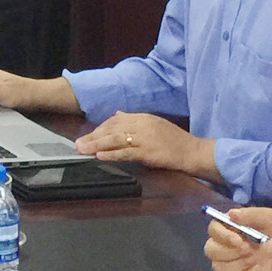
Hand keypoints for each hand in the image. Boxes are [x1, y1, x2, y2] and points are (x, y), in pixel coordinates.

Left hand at [75, 112, 208, 177]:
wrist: (193, 152)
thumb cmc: (176, 141)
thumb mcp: (155, 124)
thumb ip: (135, 121)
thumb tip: (117, 114)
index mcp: (143, 117)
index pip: (116, 120)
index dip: (100, 128)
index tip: (89, 135)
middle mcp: (142, 125)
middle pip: (112, 129)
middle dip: (93, 136)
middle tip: (78, 144)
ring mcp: (145, 138)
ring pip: (115, 140)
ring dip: (97, 145)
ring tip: (83, 150)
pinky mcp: (148, 152)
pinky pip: (126, 153)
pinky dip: (111, 154)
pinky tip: (100, 156)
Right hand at [204, 205, 271, 270]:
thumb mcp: (268, 216)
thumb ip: (250, 215)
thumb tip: (231, 214)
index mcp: (229, 226)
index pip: (213, 230)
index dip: (223, 236)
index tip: (240, 240)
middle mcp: (226, 243)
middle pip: (211, 250)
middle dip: (228, 252)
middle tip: (249, 250)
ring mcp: (233, 260)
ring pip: (219, 267)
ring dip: (236, 264)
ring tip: (255, 259)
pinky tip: (258, 269)